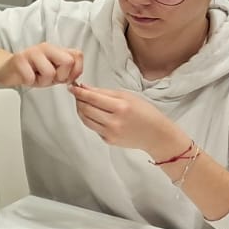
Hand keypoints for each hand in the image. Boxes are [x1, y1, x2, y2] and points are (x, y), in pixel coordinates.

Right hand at [0, 42, 82, 88]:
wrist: (8, 70)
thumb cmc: (31, 71)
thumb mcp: (53, 71)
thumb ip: (67, 70)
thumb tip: (76, 76)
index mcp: (56, 49)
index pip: (78, 55)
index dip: (76, 71)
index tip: (66, 78)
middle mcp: (46, 48)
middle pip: (68, 62)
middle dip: (61, 77)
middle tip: (50, 78)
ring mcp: (33, 52)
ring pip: (50, 72)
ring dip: (43, 82)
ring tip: (36, 77)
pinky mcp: (20, 59)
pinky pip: (31, 77)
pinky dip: (29, 82)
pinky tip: (26, 78)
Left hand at [70, 82, 188, 157]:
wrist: (156, 135)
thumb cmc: (145, 113)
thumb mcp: (128, 96)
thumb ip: (105, 92)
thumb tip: (85, 88)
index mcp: (120, 107)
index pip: (92, 98)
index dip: (79, 92)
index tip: (72, 87)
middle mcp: (114, 122)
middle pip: (85, 109)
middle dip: (78, 100)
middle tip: (77, 93)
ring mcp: (110, 133)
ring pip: (85, 119)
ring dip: (81, 110)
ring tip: (83, 102)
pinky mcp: (108, 140)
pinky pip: (93, 128)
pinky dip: (90, 119)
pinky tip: (95, 114)